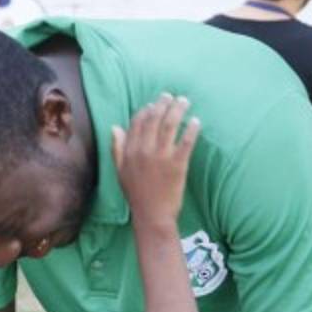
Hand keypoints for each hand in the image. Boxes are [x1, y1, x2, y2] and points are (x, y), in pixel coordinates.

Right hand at [111, 94, 200, 223]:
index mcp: (130, 151)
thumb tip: (115, 127)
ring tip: (184, 102)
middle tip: (172, 96)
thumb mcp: (120, 171)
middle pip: (154, 119)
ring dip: (178, 110)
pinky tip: (196, 121)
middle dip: (163, 104)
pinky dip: (192, 128)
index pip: (137, 122)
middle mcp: (144, 150)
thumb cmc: (136, 195)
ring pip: (170, 125)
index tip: (154, 104)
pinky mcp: (178, 164)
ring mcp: (161, 157)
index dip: (146, 110)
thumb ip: (117, 148)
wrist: (152, 215)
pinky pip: (186, 141)